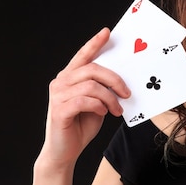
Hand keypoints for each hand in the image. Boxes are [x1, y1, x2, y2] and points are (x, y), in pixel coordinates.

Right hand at [41, 27, 129, 166]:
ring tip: (117, 109)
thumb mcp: (97, 103)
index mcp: (69, 77)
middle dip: (115, 79)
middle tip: (127, 93)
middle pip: (92, 69)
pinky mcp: (59, 110)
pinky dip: (98, 106)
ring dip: (109, 98)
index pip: (83, 55)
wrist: (64, 151)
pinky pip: (84, 101)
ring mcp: (58, 95)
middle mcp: (61, 82)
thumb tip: (122, 82)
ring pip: (91, 86)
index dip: (95, 43)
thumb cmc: (80, 125)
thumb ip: (103, 90)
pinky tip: (103, 112)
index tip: (107, 32)